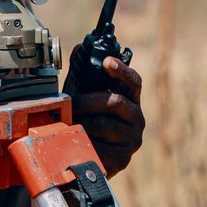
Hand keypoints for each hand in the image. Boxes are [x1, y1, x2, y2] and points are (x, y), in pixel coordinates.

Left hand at [70, 50, 144, 175]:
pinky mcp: (122, 158)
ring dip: (82, 121)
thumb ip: (85, 75)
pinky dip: (83, 141)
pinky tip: (76, 141)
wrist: (88, 157)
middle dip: (87, 100)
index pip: (133, 81)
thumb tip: (80, 48)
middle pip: (115, 102)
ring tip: (69, 122)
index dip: (121, 70)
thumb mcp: (86, 96)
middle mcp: (137, 118)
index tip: (107, 61)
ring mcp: (131, 139)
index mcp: (131, 100)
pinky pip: (98, 146)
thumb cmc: (89, 121)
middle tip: (69, 103)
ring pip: (103, 124)